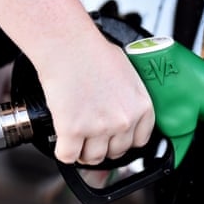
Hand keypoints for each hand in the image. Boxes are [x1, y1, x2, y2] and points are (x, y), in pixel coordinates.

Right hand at [37, 38, 154, 164]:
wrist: (68, 46)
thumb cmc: (94, 52)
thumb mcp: (127, 73)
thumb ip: (130, 97)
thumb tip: (124, 106)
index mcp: (141, 106)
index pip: (140, 140)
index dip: (124, 141)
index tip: (115, 139)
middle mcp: (124, 120)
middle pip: (116, 152)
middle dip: (103, 146)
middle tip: (92, 135)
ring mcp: (99, 127)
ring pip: (93, 158)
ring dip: (83, 151)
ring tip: (76, 137)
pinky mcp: (73, 130)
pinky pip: (67, 156)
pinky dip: (63, 151)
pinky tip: (62, 140)